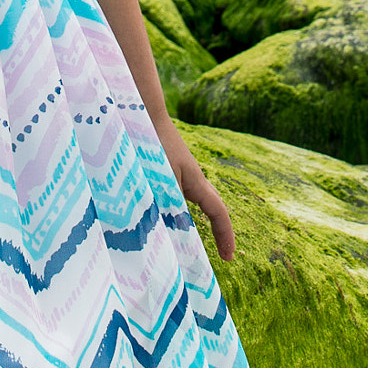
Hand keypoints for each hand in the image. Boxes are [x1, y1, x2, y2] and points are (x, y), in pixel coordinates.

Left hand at [156, 120, 235, 260]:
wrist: (139, 109)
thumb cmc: (152, 141)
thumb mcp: (162, 177)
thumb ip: (167, 203)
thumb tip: (167, 231)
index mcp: (195, 181)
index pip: (219, 212)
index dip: (226, 236)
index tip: (228, 258)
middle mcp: (188, 178)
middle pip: (208, 208)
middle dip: (212, 231)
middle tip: (209, 256)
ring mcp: (174, 172)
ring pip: (183, 204)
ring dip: (181, 224)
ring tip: (169, 246)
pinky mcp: (158, 168)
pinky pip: (166, 195)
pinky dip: (162, 211)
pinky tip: (145, 219)